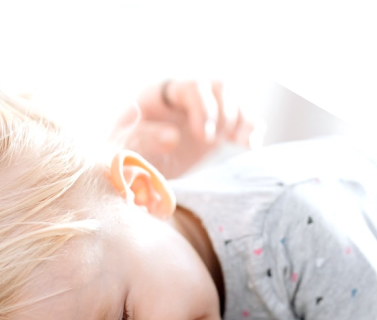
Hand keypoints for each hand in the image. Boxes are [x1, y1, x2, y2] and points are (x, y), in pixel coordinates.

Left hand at [109, 79, 258, 178]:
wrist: (133, 176)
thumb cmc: (124, 160)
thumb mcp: (125, 149)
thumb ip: (142, 139)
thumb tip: (173, 136)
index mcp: (160, 95)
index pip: (192, 87)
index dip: (204, 109)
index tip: (204, 137)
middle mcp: (186, 98)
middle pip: (220, 86)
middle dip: (225, 113)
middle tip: (214, 142)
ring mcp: (205, 112)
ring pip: (236, 100)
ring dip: (243, 119)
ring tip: (240, 142)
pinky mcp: (218, 130)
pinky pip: (244, 119)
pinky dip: (252, 130)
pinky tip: (250, 147)